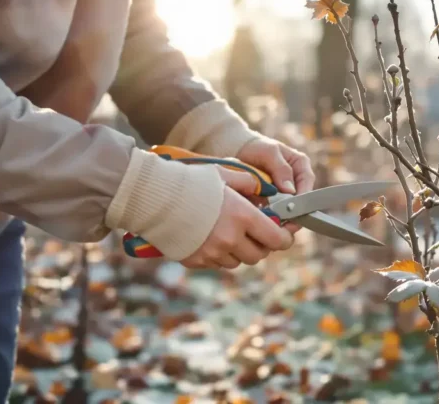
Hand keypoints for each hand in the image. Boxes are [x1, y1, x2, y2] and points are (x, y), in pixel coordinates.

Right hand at [179, 166, 293, 269]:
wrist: (154, 196)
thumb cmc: (191, 181)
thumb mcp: (225, 174)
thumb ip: (249, 183)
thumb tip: (264, 191)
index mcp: (243, 217)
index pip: (277, 239)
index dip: (285, 237)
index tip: (284, 233)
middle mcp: (230, 239)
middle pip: (259, 255)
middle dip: (261, 245)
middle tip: (256, 233)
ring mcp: (212, 253)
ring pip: (238, 262)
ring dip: (240, 251)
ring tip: (231, 234)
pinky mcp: (196, 261)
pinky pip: (216, 263)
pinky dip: (219, 255)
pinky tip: (211, 238)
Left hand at [236, 137, 314, 232]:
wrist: (238, 151)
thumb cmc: (256, 147)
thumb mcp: (269, 153)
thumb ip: (281, 169)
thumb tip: (290, 191)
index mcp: (301, 165)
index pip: (307, 183)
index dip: (302, 197)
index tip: (293, 208)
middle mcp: (296, 180)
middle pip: (299, 199)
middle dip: (290, 210)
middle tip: (281, 220)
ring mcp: (284, 191)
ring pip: (287, 207)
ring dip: (279, 214)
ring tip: (270, 219)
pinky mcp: (273, 200)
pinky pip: (274, 210)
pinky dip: (269, 214)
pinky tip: (262, 217)